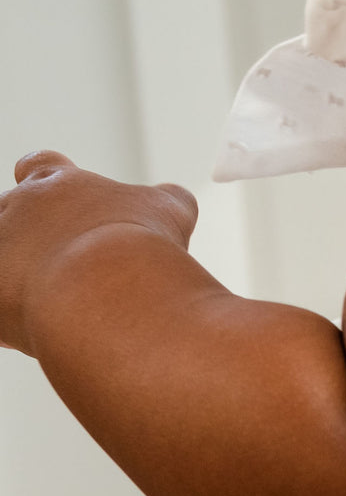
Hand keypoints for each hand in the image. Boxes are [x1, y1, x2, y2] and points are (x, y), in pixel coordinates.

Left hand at [0, 151, 196, 353]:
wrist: (110, 291)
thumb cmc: (138, 245)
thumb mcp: (170, 211)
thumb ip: (170, 200)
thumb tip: (177, 201)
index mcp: (58, 182)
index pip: (42, 165)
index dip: (52, 185)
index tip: (69, 208)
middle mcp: (17, 208)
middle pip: (16, 217)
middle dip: (41, 241)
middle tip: (81, 270)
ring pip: (5, 263)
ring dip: (26, 279)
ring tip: (69, 305)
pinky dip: (17, 321)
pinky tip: (51, 330)